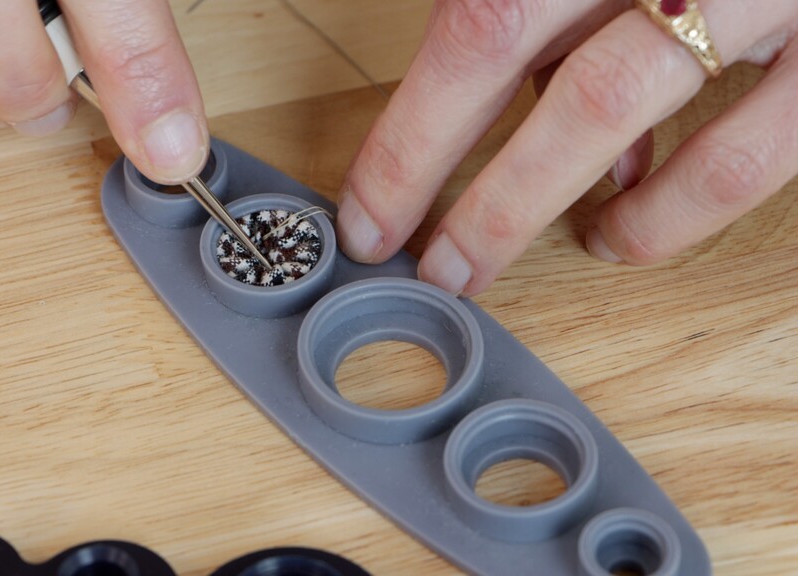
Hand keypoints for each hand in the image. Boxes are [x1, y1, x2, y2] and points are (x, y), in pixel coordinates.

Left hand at [337, 0, 797, 294]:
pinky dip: (666, 212)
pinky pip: (741, 155)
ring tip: (482, 264)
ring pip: (606, 100)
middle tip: (424, 265)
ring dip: (524, 202)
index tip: (366, 214)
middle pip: (504, 44)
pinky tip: (619, 233)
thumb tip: (518, 110)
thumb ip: (558, 24)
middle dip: (443, 171)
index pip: (472, 22)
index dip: (408, 130)